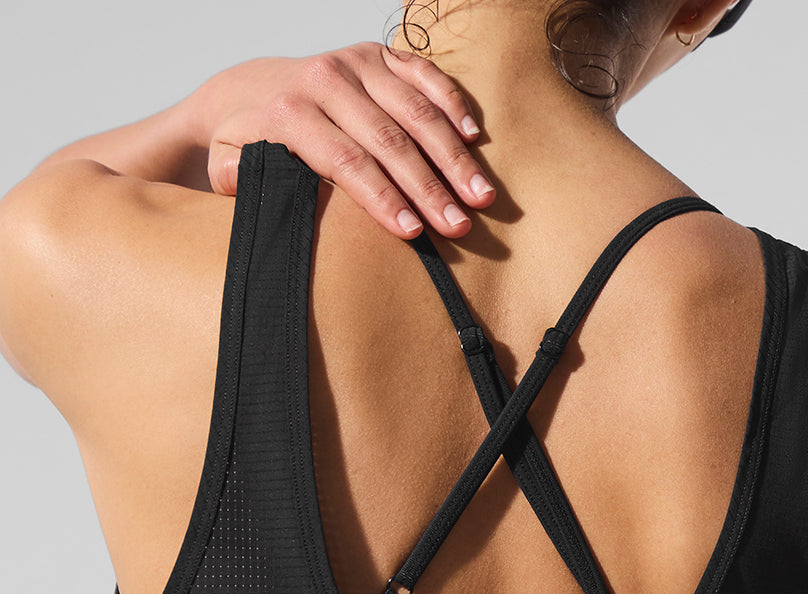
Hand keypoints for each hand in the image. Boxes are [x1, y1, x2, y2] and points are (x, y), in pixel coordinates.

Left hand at [202, 44, 493, 237]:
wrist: (250, 87)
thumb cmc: (250, 140)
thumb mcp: (230, 160)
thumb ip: (235, 176)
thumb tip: (244, 184)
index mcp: (293, 112)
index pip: (347, 161)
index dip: (382, 197)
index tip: (413, 231)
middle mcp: (327, 80)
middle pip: (390, 140)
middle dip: (430, 187)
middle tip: (459, 225)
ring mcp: (356, 63)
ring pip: (415, 110)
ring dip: (453, 156)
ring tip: (482, 195)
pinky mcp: (377, 54)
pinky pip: (423, 74)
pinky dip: (452, 103)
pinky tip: (474, 138)